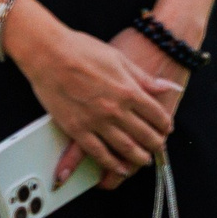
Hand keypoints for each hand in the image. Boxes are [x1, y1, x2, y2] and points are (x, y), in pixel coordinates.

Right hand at [12, 12, 180, 190]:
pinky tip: (119, 168)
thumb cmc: (80, 49)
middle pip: (146, 135)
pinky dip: (112, 164)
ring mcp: (97, 121)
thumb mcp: (118, 58)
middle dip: (156, 144)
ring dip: (139, 158)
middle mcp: (116, 110)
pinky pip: (99, 153)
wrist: (48, 53)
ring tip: (144, 160)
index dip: (165, 124)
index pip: (157, 115)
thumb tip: (169, 86)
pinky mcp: (77, 129)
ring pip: (126, 148)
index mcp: (128, 90)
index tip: (165, 128)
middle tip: (158, 147)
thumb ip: (143, 77)